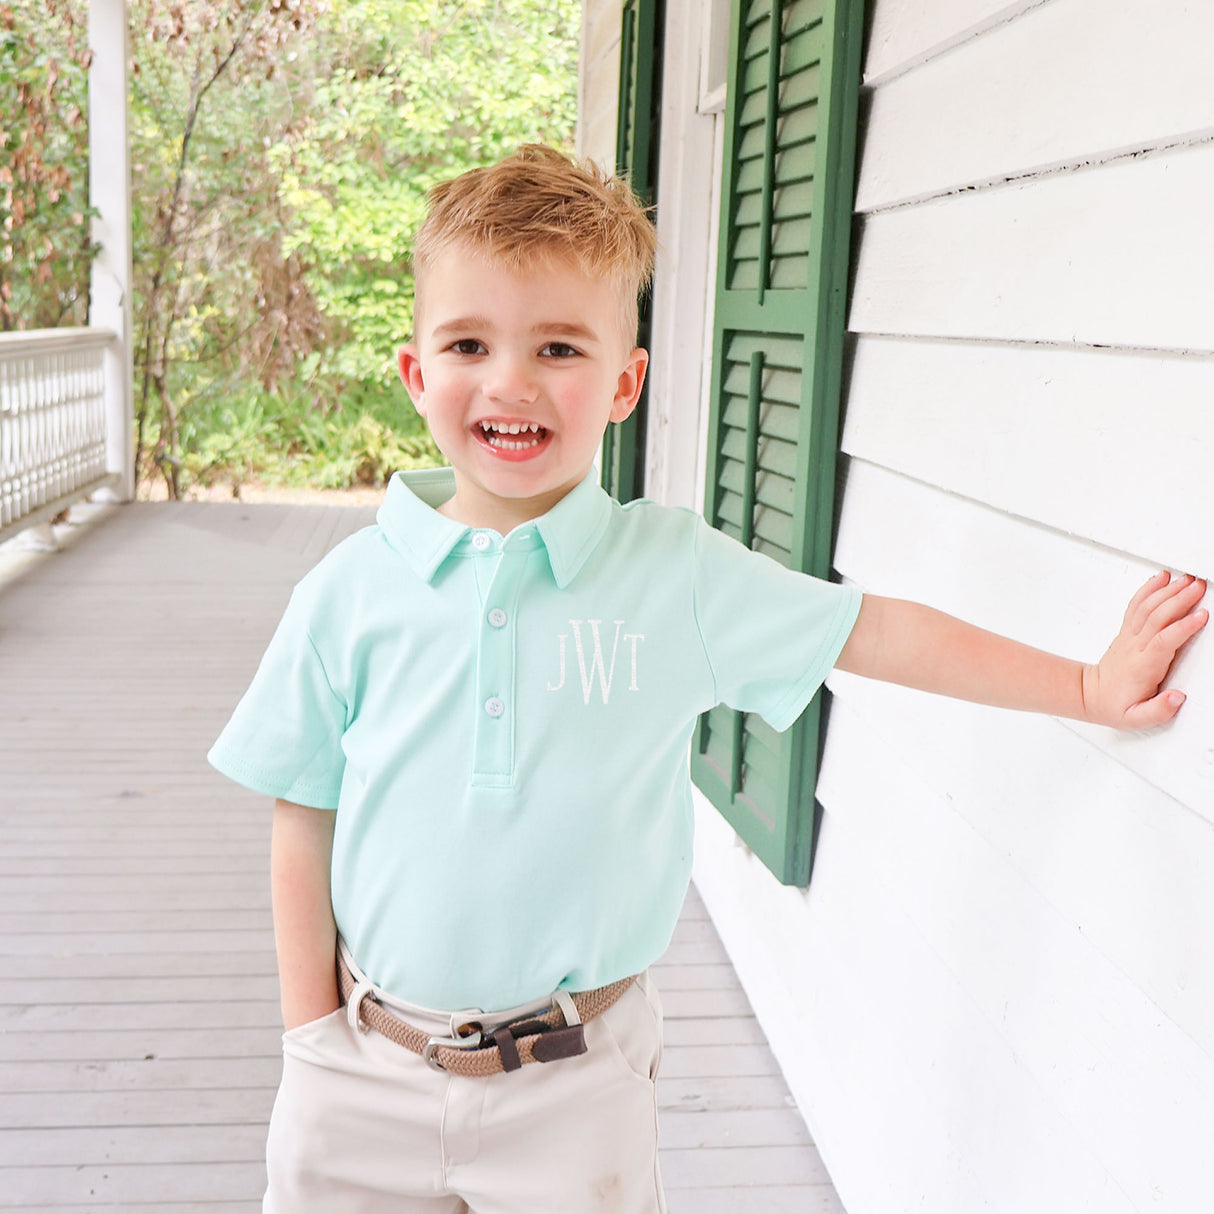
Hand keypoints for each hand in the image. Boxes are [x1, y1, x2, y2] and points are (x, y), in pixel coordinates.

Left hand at [1082, 572, 1207, 728]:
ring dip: (1167, 591)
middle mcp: (1135, 646)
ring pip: (1148, 607)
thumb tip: (1177, 698)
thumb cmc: (1115, 705)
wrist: (1090, 696)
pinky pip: (1137, 605)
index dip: (1183, 627)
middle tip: (1199, 587)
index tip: (1201, 616)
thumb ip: (1158, 710)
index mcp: (1143, 666)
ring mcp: (1130, 636)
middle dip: (1180, 600)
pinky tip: (1161, 578)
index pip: (1164, 641)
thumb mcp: (1136, 718)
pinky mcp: (1127, 631)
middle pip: (1158, 617)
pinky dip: (1149, 589)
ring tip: (1186, 579)